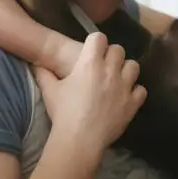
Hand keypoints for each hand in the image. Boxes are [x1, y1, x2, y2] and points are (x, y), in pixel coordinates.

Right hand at [34, 32, 146, 153]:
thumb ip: (44, 74)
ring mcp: (124, 87)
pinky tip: (126, 97)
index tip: (91, 50)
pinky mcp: (133, 104)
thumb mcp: (49, 90)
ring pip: (133, 66)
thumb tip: (36, 63)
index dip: (95, 42)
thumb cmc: (63, 113)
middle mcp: (110, 71)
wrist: (79, 141)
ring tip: (117, 79)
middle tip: (104, 66)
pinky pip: (141, 90)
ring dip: (125, 70)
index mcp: (90, 63)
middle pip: (118, 49)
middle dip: (111, 55)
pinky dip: (135, 92)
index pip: (99, 38)